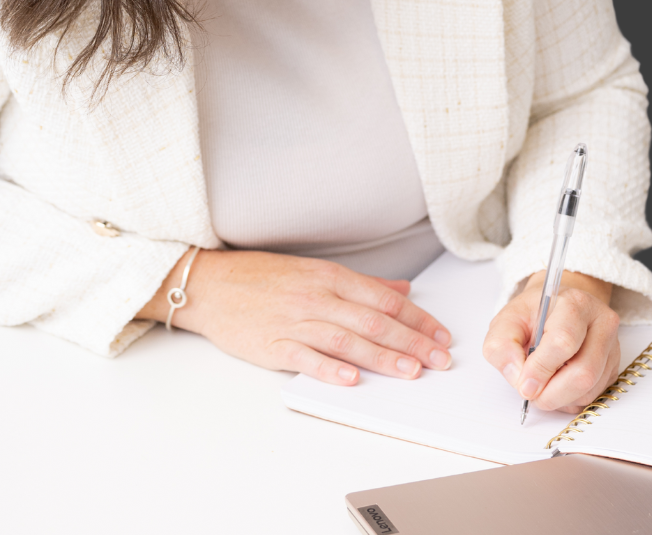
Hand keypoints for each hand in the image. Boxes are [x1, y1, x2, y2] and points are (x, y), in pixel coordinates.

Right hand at [137, 249, 452, 385]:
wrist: (210, 284)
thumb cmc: (262, 278)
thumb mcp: (315, 271)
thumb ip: (361, 284)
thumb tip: (401, 291)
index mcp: (330, 276)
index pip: (384, 299)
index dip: (417, 319)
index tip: (441, 335)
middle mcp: (316, 296)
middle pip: (372, 320)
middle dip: (411, 341)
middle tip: (439, 359)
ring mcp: (294, 320)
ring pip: (346, 339)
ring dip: (381, 357)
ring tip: (410, 372)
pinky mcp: (272, 344)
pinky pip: (304, 357)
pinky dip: (329, 368)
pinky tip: (350, 379)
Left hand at [482, 271, 619, 414]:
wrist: (558, 308)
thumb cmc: (533, 315)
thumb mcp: (507, 321)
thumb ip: (501, 347)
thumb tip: (518, 378)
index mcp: (573, 303)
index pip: (563, 342)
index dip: (541, 369)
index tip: (524, 385)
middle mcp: (600, 323)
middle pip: (583, 373)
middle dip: (551, 393)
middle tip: (531, 393)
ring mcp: (611, 346)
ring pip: (590, 389)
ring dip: (560, 399)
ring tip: (542, 386)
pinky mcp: (614, 366)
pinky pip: (594, 395)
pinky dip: (571, 400)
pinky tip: (557, 385)